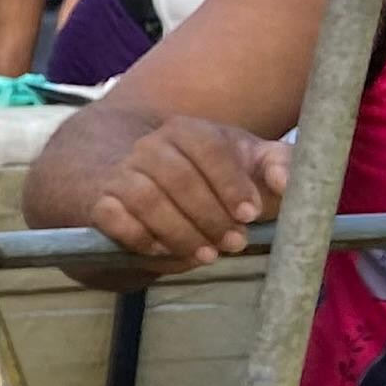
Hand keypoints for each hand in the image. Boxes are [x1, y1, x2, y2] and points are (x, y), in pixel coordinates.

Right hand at [84, 116, 291, 265]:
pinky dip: (142, 238)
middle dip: (210, 215)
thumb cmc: (204, 177)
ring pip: (148, 201)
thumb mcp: (245, 162)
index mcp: (187, 130)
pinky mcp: (100, 203)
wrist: (131, 183)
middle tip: (234, 244)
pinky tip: (163, 250)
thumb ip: (278, 164)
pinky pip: (117, 220)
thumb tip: (285, 183)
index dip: (231, 183)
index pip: (209, 148)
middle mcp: (148, 146)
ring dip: (181, 232)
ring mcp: (120, 173)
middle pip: (179, 178)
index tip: (251, 214)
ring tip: (206, 254)